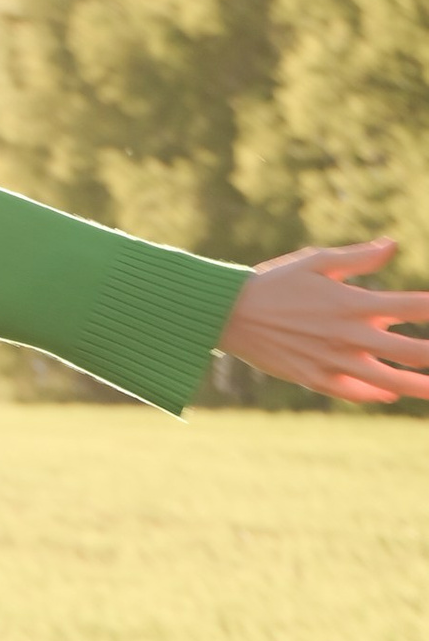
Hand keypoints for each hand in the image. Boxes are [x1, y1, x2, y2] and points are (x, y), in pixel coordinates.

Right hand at [219, 240, 428, 406]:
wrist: (231, 314)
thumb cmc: (275, 281)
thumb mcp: (316, 261)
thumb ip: (359, 258)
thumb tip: (393, 245)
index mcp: (353, 303)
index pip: (411, 306)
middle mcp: (348, 335)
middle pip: (409, 351)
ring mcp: (332, 361)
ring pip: (387, 381)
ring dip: (417, 387)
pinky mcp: (314, 378)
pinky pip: (353, 392)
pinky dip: (375, 394)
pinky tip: (390, 395)